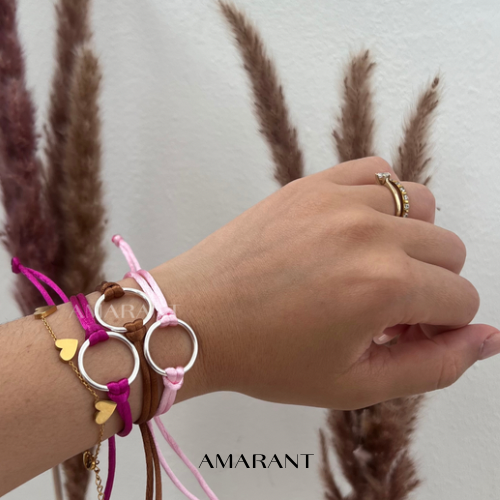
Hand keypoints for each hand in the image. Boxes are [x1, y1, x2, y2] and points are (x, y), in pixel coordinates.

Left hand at [155, 157, 499, 409]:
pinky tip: (355, 231)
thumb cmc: (266, 357)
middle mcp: (369, 232)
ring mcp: (338, 199)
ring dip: (411, 241)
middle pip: (449, 252)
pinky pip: (378, 172)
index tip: (402, 336)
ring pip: (422, 206)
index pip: (461, 300)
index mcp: (383, 286)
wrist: (197, 317)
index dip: (439, 327)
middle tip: (383, 310)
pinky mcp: (312, 183)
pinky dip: (382, 200)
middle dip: (429, 287)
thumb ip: (434, 366)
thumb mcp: (354, 383)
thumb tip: (490, 339)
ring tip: (370, 268)